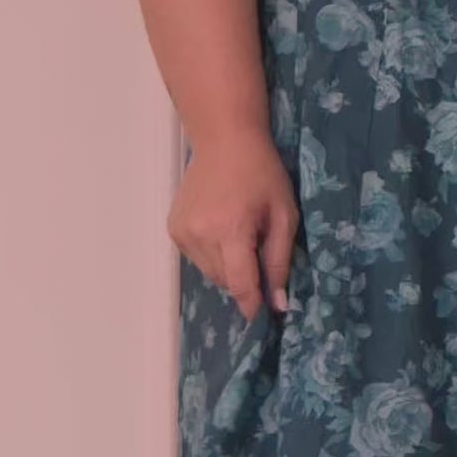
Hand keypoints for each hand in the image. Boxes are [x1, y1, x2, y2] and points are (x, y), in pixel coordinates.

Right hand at [169, 129, 298, 318]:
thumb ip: (280, 261)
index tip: (265, 317)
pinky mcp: (173, 229)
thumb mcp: (284, 215)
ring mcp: (181, 233)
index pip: (239, 283)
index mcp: (230, 230)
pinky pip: (197, 259)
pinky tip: (223, 230)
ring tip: (241, 238)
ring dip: (228, 268)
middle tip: (260, 256)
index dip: (252, 304)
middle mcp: (199, 235)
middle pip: (225, 281)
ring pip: (210, 273)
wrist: (224, 140)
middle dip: (245, 280)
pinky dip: (213, 255)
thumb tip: (278, 305)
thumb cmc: (262, 174)